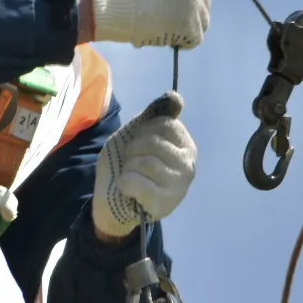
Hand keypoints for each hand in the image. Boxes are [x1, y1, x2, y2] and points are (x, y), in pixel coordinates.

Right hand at [82, 0, 217, 48]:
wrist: (109, 4)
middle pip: (205, 0)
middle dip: (189, 8)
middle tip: (163, 11)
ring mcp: (194, 1)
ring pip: (203, 20)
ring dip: (187, 25)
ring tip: (163, 22)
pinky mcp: (190, 24)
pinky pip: (195, 38)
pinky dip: (182, 40)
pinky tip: (164, 33)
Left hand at [92, 91, 196, 239]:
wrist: (113, 201)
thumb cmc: (129, 163)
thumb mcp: (137, 133)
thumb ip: (155, 114)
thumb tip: (175, 97)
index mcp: (185, 145)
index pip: (164, 123)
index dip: (143, 131)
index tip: (139, 144)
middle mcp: (188, 165)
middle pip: (153, 142)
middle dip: (133, 150)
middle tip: (132, 164)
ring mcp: (179, 186)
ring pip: (144, 163)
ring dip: (128, 168)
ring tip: (131, 177)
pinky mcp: (164, 204)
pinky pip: (135, 182)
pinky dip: (124, 183)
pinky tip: (128, 189)